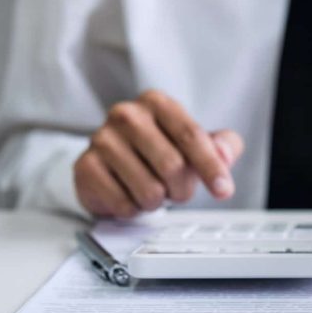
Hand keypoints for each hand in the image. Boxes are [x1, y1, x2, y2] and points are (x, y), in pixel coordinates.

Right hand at [74, 89, 243, 217]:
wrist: (112, 168)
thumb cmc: (159, 152)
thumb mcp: (196, 145)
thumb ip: (222, 145)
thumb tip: (225, 153)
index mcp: (157, 103)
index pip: (191, 135)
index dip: (211, 167)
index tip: (223, 190)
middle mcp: (126, 115)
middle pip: (172, 166)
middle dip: (182, 189)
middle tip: (177, 191)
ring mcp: (102, 139)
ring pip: (149, 190)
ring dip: (157, 201)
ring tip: (150, 190)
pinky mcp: (86, 166)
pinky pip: (124, 203)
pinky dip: (134, 209)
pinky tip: (129, 195)